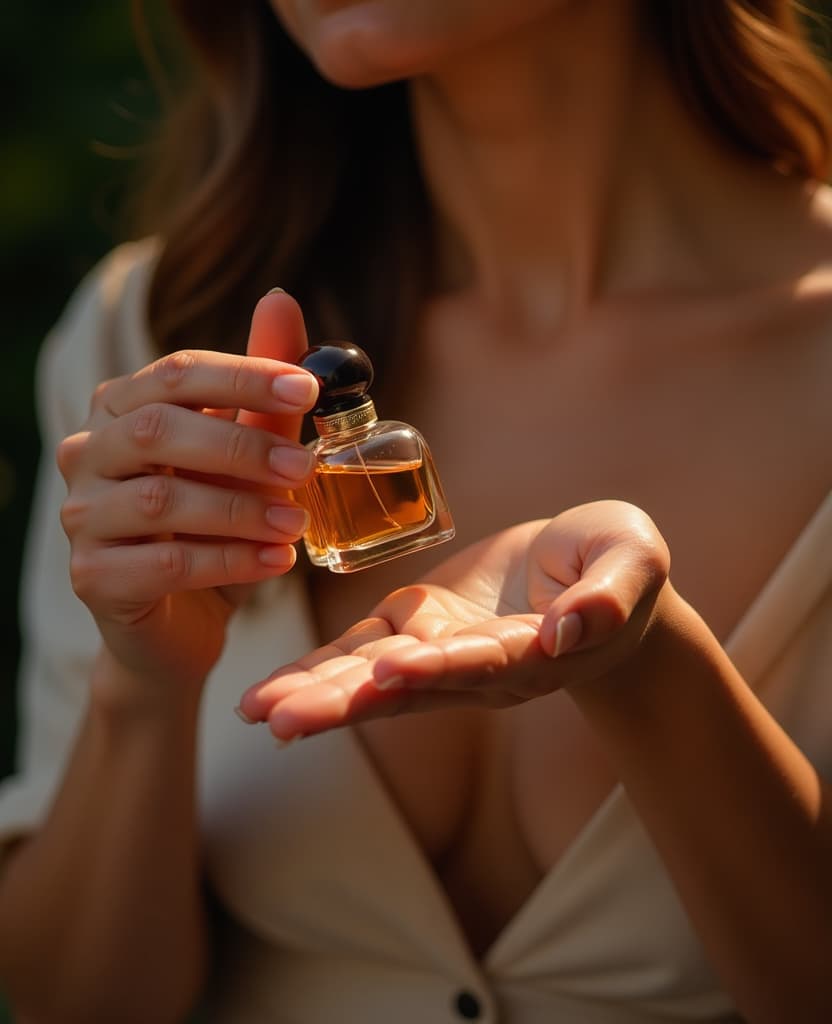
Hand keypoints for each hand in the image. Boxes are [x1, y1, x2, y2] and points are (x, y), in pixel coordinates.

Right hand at [58, 291, 317, 692]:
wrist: (181, 620)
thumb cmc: (214, 525)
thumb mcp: (245, 456)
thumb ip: (261, 390)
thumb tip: (281, 300)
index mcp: (122, 408)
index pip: (176, 373)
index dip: (243, 374)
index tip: (309, 385)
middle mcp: (87, 452)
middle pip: (157, 428)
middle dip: (240, 444)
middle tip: (303, 467)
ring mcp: (82, 515)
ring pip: (160, 501)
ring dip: (240, 510)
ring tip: (297, 523)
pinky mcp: (91, 577)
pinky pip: (164, 563)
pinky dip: (230, 560)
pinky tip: (276, 562)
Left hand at [239, 500, 670, 738]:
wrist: (592, 574)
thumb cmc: (618, 565)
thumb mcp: (631, 563)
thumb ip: (609, 595)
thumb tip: (572, 629)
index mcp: (534, 651)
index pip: (484, 661)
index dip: (440, 666)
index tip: (391, 672)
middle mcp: (480, 666)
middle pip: (410, 688)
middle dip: (347, 701)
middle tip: (285, 720)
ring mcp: (444, 650)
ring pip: (374, 677)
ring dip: (316, 693)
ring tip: (257, 711)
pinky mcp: (418, 627)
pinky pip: (361, 651)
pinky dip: (316, 670)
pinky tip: (267, 691)